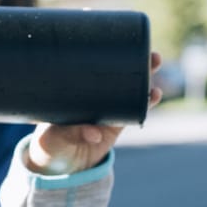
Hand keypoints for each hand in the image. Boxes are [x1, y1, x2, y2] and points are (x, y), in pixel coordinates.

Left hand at [25, 52, 163, 174]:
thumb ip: (72, 133)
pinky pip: (134, 110)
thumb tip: (94, 133)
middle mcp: (94, 93)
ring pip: (130, 88)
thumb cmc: (50, 144)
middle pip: (118, 72)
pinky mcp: (116, 123)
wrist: (61, 167)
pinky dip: (145, 103)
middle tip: (149, 52)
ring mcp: (108, 107)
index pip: (92, 64)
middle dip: (136, 59)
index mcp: (75, 88)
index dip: (107, 50)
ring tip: (155, 66)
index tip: (120, 39)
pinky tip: (155, 94)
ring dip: (145, 76)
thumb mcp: (54, 137)